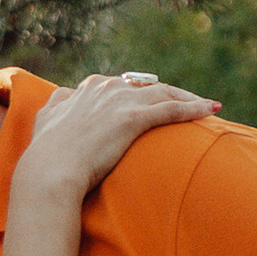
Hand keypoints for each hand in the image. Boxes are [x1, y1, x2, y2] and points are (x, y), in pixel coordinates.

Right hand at [18, 72, 220, 199]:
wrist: (49, 171)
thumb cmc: (46, 152)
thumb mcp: (46, 119)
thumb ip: (57, 103)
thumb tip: (63, 95)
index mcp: (89, 88)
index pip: (126, 84)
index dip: (144, 92)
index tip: (157, 100)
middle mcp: (107, 88)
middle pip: (150, 85)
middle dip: (173, 92)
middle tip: (191, 101)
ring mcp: (122, 101)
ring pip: (165, 93)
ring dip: (189, 98)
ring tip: (207, 106)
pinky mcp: (133, 118)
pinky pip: (171, 109)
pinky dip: (193, 107)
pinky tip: (210, 110)